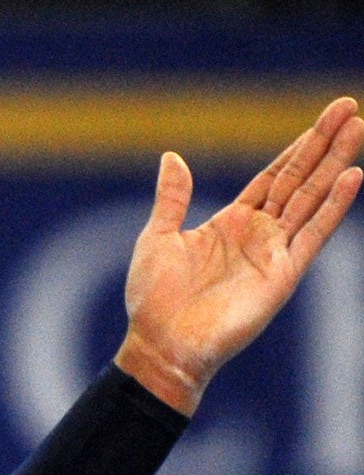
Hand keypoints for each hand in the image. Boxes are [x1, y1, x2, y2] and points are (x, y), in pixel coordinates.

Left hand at [116, 97, 363, 414]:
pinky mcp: (282, 275)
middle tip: (349, 107)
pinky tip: (353, 177)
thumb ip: (173, 198)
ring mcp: (273, 253)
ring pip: (311, 199)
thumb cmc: (154, 300)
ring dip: (335, 164)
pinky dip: (334, 207)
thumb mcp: (157, 238)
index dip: (298, 147)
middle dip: (324, 144)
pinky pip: (313, 235)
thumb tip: (172, 156)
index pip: (274, 176)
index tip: (326, 118)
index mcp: (231, 223)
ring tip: (357, 128)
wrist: (161, 345)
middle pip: (299, 179)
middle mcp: (258, 234)